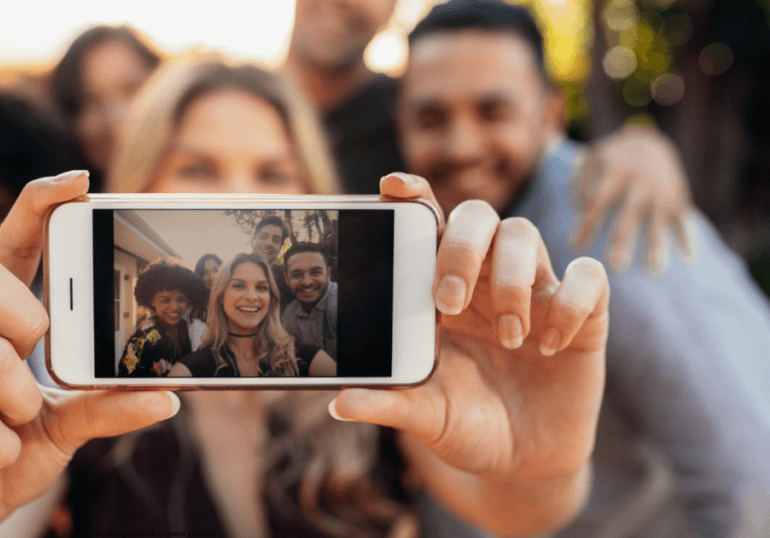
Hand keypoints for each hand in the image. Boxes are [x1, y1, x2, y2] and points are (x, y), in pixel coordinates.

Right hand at [0, 171, 178, 537]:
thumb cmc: (11, 448)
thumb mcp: (68, 423)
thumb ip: (106, 401)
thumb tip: (166, 394)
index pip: (7, 245)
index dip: (36, 207)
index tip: (78, 182)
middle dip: (22, 308)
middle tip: (38, 347)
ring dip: (22, 400)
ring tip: (20, 424)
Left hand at [332, 173, 608, 530]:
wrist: (524, 462)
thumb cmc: (467, 425)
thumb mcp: (425, 417)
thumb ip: (388, 403)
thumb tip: (338, 403)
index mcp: (442, 290)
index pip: (429, 223)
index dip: (414, 195)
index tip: (393, 187)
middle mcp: (487, 280)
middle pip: (477, 215)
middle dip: (460, 247)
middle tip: (447, 301)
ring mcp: (537, 292)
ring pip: (525, 234)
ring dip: (511, 281)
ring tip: (508, 338)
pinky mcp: (585, 315)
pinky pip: (589, 277)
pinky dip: (571, 304)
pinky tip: (551, 345)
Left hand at [572, 125, 696, 272]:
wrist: (649, 144)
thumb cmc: (610, 161)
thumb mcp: (591, 161)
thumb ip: (581, 182)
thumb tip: (582, 207)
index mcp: (615, 173)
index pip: (598, 202)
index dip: (588, 223)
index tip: (576, 246)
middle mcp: (640, 183)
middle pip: (629, 216)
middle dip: (623, 241)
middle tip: (614, 266)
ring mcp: (661, 192)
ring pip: (658, 222)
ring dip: (656, 246)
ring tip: (653, 270)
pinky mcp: (678, 199)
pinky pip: (683, 220)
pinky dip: (687, 237)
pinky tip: (687, 257)